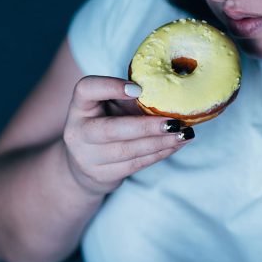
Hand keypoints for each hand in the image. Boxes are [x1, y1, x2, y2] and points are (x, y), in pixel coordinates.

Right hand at [62, 76, 193, 194]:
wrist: (83, 164)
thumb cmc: (105, 124)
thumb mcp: (110, 106)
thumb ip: (131, 98)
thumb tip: (171, 92)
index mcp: (79, 107)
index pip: (86, 89)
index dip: (110, 87)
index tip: (139, 89)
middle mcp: (78, 132)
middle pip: (111, 130)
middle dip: (147, 127)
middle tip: (175, 122)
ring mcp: (88, 157)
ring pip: (127, 151)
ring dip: (160, 143)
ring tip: (184, 134)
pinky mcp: (102, 175)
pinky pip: (135, 164)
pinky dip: (159, 154)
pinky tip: (176, 145)